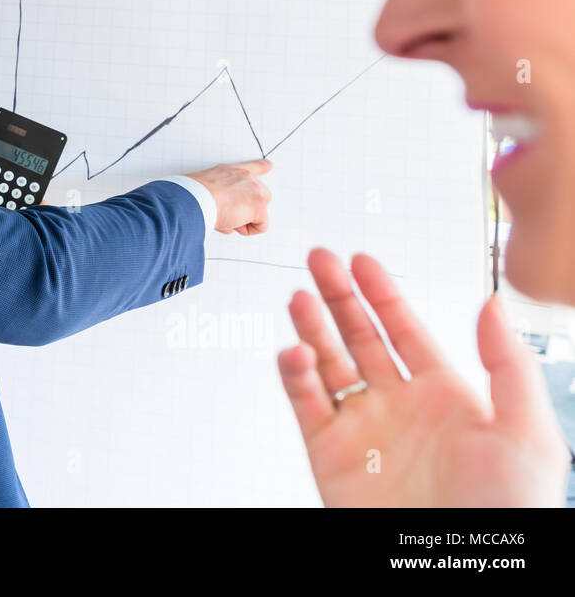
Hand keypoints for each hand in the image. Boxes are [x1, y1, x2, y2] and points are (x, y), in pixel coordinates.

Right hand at [185, 159, 271, 233]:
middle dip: (250, 208)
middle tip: (230, 215)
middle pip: (263, 195)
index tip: (268, 165)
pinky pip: (261, 226)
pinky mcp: (258, 207)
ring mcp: (255, 192)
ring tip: (229, 220)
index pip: (252, 166)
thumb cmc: (193, 195)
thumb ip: (219, 198)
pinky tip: (232, 225)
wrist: (194, 199)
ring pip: (262, 211)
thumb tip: (226, 217)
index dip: (263, 167)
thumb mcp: (206, 190)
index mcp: (231, 171)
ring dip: (248, 220)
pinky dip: (248, 231)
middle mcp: (245, 178)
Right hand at [278, 248, 569, 506]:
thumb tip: (490, 304)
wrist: (458, 573)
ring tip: (299, 296)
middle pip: (360, 337)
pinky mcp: (329, 455)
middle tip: (319, 259)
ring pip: (327, 364)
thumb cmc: (507, 514)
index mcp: (447, 397)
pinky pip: (306, 405)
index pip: (406, 331)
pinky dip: (294, 375)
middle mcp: (400, 407)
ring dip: (311, 328)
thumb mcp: (528, 434)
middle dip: (338, 296)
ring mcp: (362, 429)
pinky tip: (296, 351)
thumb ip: (507, 364)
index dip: (382, 293)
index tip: (361, 260)